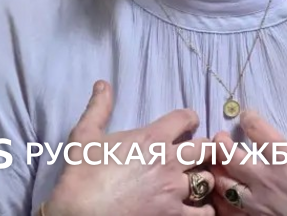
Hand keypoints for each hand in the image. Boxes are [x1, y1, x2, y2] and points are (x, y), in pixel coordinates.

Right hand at [44, 80, 215, 215]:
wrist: (79, 214)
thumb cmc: (82, 175)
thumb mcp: (85, 135)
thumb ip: (98, 107)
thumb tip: (103, 83)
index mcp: (152, 138)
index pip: (186, 118)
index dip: (190, 118)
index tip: (188, 123)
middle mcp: (169, 162)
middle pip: (206, 148)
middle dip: (205, 148)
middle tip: (198, 153)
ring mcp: (174, 191)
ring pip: (207, 180)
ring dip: (204, 178)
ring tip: (197, 181)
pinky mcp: (173, 215)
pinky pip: (203, 212)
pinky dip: (204, 210)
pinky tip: (198, 207)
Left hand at [211, 108, 286, 215]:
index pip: (257, 130)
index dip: (248, 118)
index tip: (246, 114)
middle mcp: (268, 179)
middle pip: (230, 157)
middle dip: (220, 143)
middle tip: (219, 138)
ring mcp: (261, 204)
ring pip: (225, 185)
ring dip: (217, 172)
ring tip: (216, 165)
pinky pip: (232, 211)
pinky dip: (223, 201)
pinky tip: (223, 196)